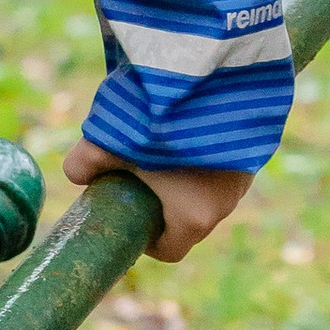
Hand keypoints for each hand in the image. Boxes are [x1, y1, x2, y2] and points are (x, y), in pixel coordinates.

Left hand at [61, 137, 251, 263]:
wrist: (212, 78)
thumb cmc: (158, 124)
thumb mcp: (106, 145)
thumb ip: (84, 164)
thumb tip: (77, 173)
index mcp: (194, 218)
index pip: (170, 250)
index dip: (144, 241)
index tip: (128, 218)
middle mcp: (224, 205)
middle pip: (187, 223)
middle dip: (161, 207)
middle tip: (136, 179)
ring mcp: (242, 180)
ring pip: (206, 195)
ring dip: (182, 181)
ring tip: (158, 149)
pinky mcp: (251, 154)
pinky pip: (221, 169)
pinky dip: (200, 159)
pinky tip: (182, 131)